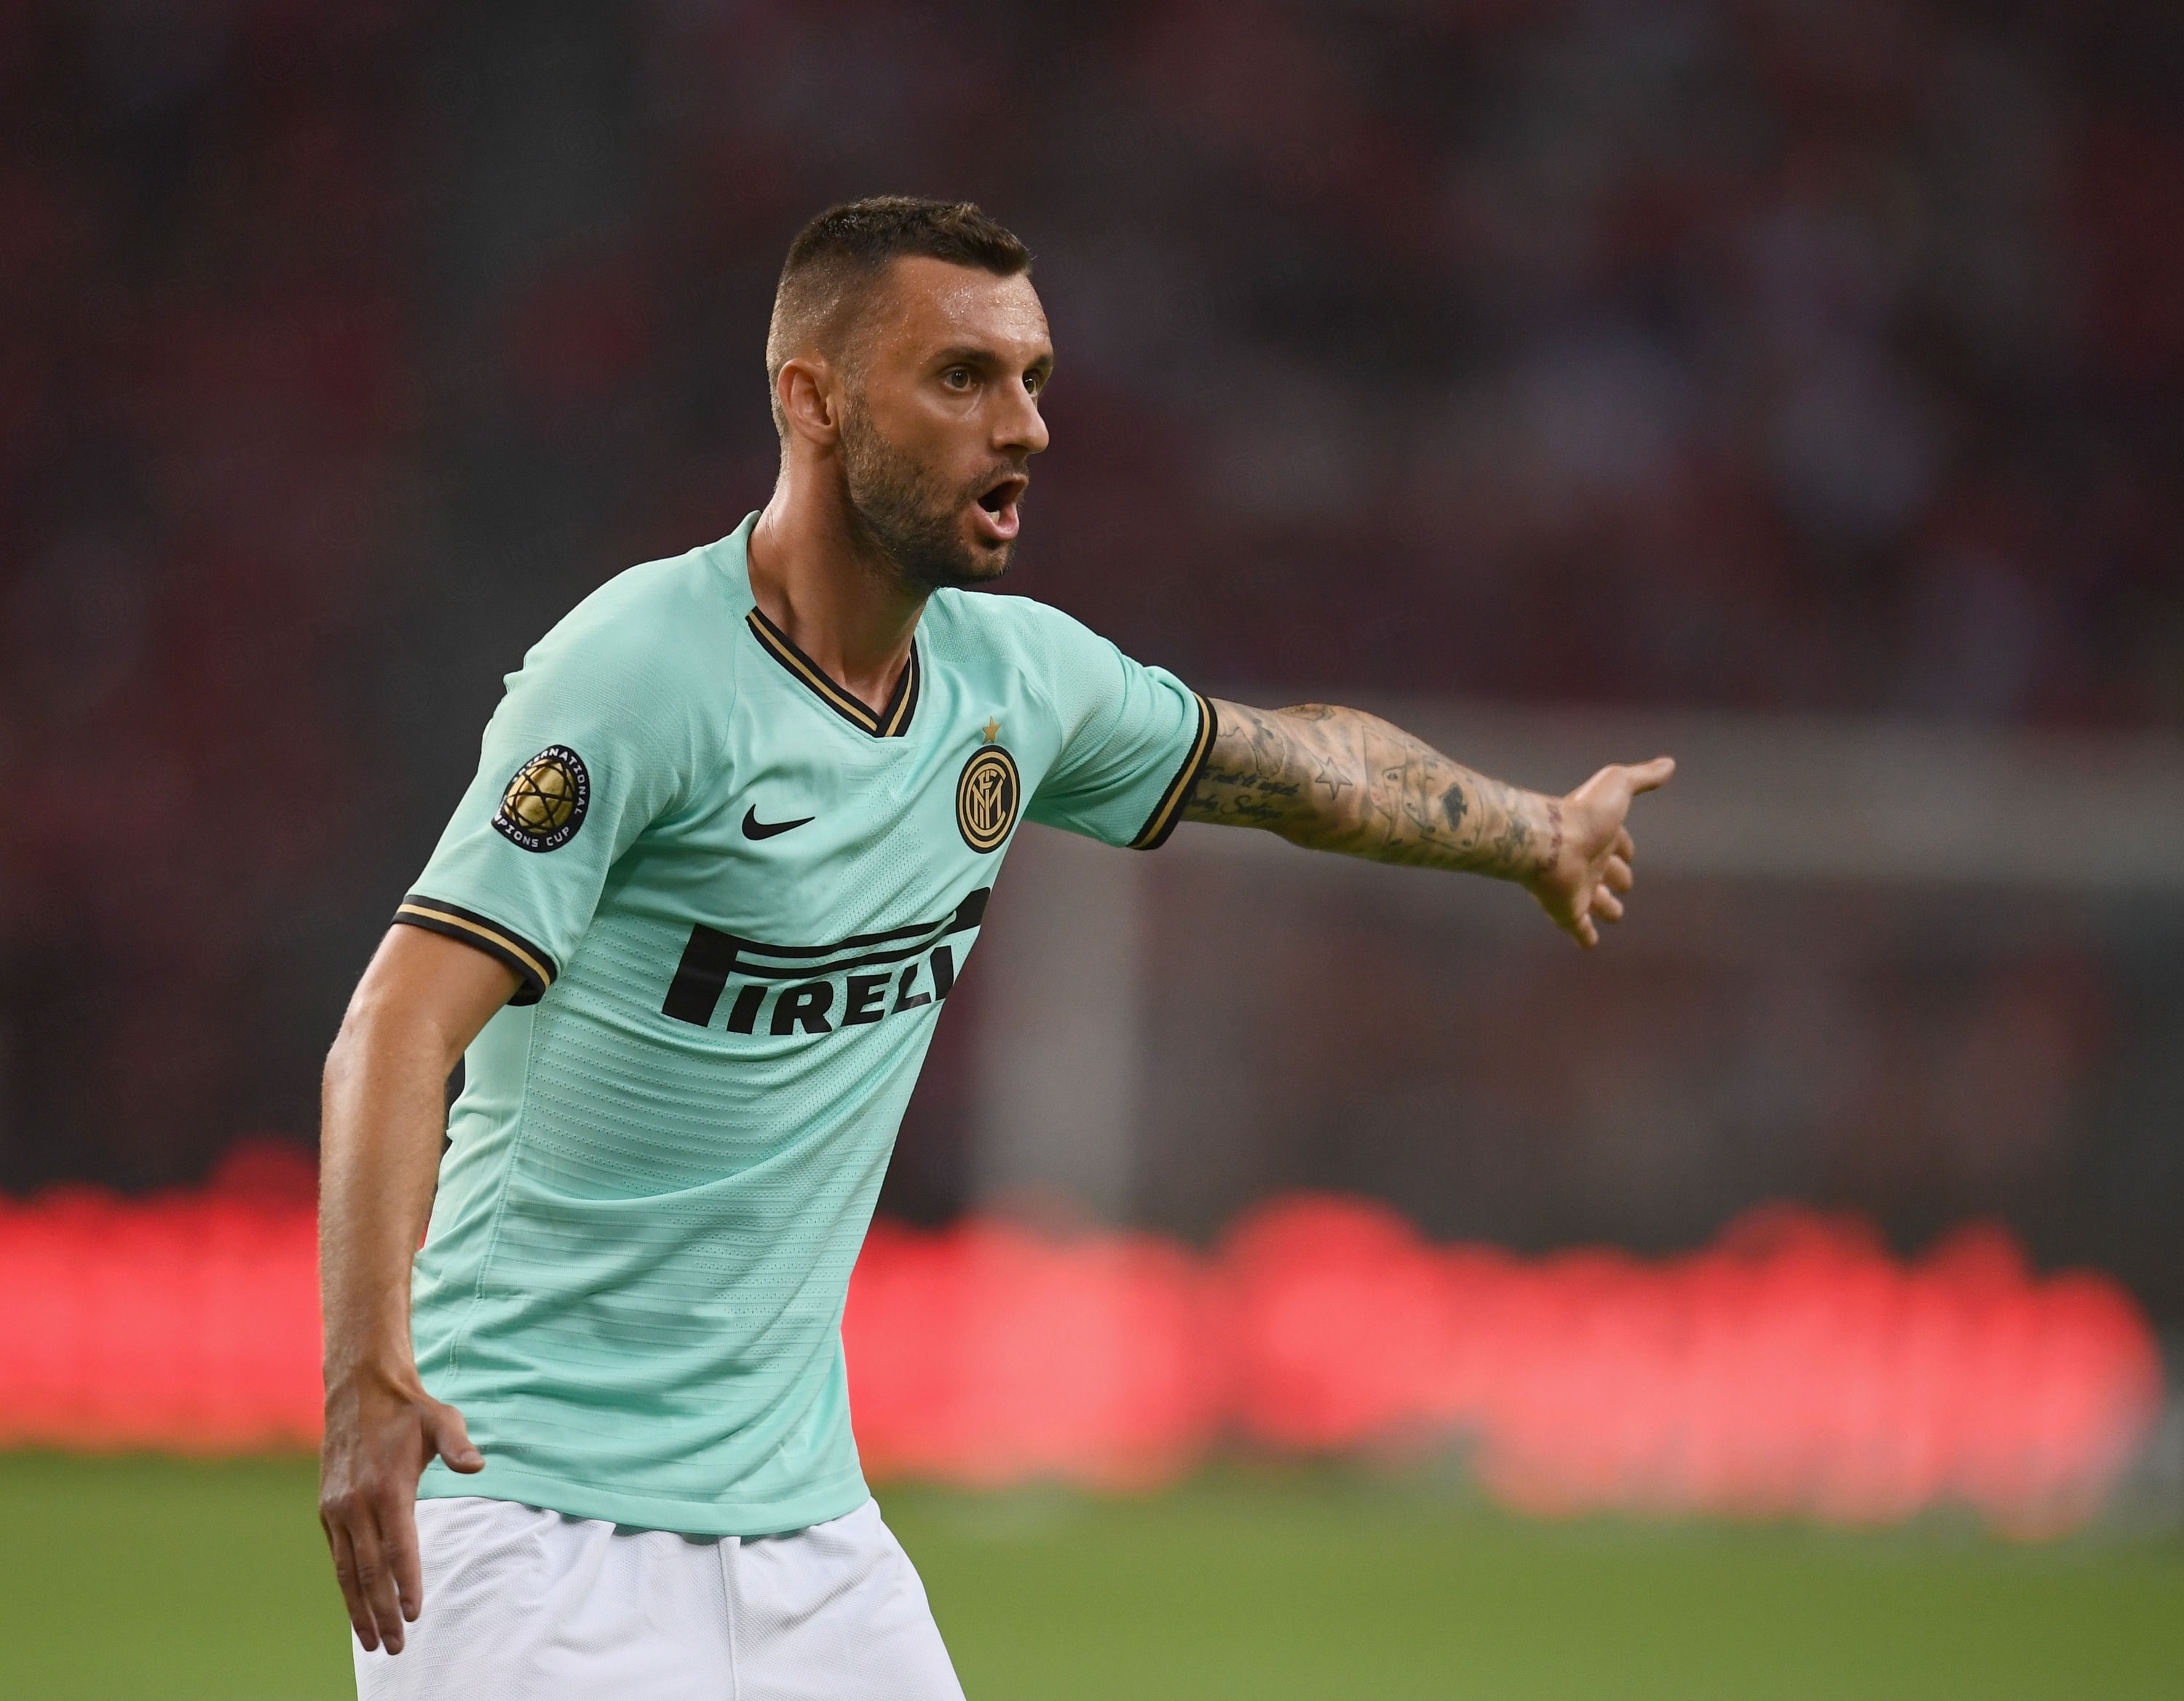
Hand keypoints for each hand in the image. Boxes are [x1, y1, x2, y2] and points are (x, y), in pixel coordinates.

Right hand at [318, 1366, 482, 1654]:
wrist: (358, 1391)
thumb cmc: (408, 1410)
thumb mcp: (442, 1419)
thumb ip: (460, 1445)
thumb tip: (478, 1467)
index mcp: (387, 1488)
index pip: (399, 1548)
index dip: (407, 1583)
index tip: (416, 1615)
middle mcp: (357, 1504)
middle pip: (371, 1571)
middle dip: (384, 1612)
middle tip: (396, 1647)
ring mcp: (338, 1510)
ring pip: (348, 1571)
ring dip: (359, 1610)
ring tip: (372, 1643)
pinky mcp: (326, 1511)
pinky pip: (338, 1557)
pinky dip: (347, 1586)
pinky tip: (357, 1608)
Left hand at [1523, 757, 1674, 947]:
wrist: (1548, 843)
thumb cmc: (1583, 815)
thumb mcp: (1617, 786)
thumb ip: (1642, 776)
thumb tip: (1669, 763)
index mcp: (1601, 835)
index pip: (1619, 844)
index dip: (1625, 848)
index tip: (1628, 852)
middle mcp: (1589, 862)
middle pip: (1609, 874)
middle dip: (1619, 878)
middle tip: (1624, 884)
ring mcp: (1578, 888)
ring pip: (1597, 902)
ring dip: (1606, 907)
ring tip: (1613, 913)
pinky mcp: (1568, 911)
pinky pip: (1578, 928)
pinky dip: (1585, 936)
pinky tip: (1589, 943)